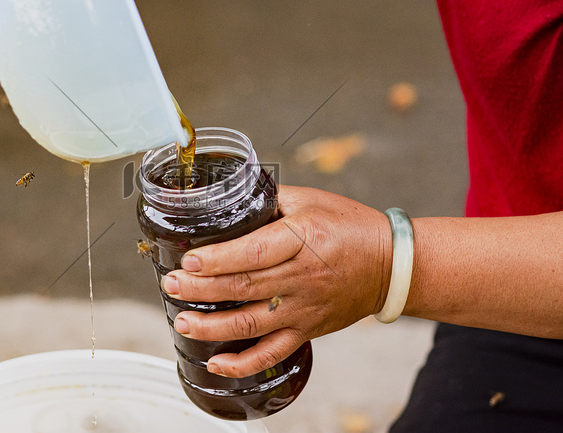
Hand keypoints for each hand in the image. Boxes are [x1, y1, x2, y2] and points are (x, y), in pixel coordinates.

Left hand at [160, 185, 391, 377]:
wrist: (391, 265)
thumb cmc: (349, 226)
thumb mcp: (311, 199)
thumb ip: (269, 200)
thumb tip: (229, 198)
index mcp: (302, 239)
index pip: (254, 252)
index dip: (218, 259)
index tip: (188, 260)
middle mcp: (302, 277)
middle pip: (244, 287)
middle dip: (200, 289)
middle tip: (170, 286)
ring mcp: (304, 308)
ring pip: (251, 323)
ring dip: (212, 326)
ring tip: (181, 321)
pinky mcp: (307, 330)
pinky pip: (273, 353)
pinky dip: (243, 363)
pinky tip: (215, 362)